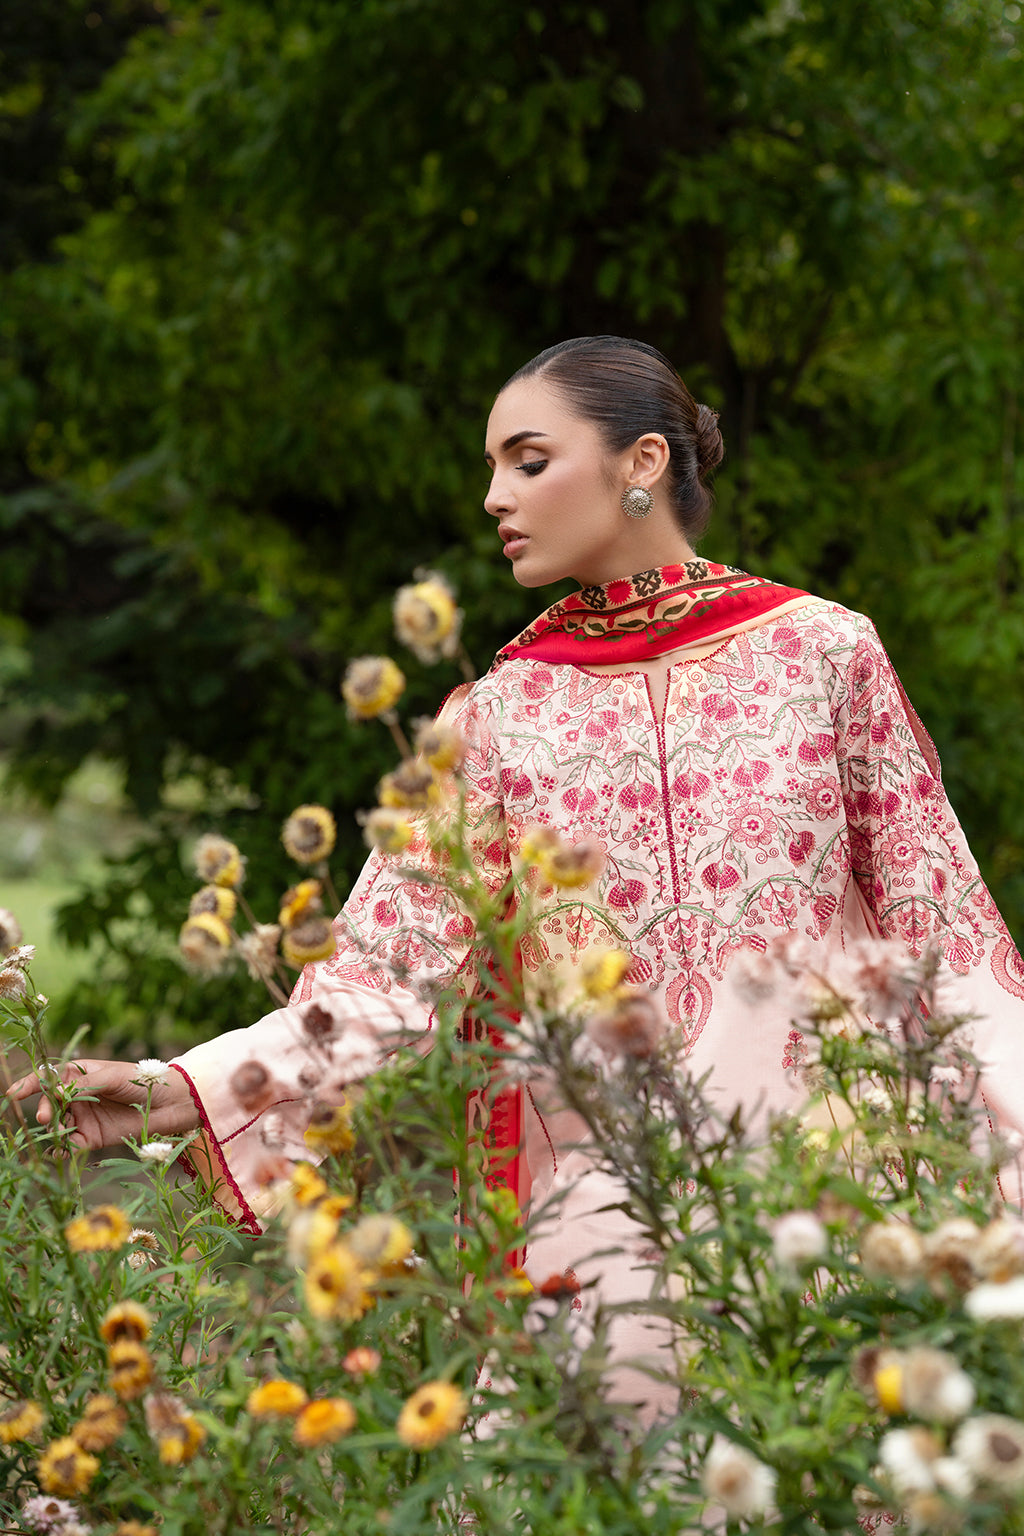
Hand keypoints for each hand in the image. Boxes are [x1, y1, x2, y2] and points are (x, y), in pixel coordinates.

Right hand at [4, 1059, 200, 1150]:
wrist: (170, 1103)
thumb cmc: (141, 1080)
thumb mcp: (112, 1077)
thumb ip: (85, 1086)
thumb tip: (56, 1093)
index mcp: (79, 1073)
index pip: (48, 1078)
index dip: (29, 1084)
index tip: (13, 1094)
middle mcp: (76, 1096)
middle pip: (49, 1104)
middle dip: (44, 1109)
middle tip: (45, 1117)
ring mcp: (83, 1117)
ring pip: (57, 1125)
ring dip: (52, 1131)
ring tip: (57, 1134)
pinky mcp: (91, 1138)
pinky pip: (70, 1145)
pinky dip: (62, 1150)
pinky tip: (60, 1152)